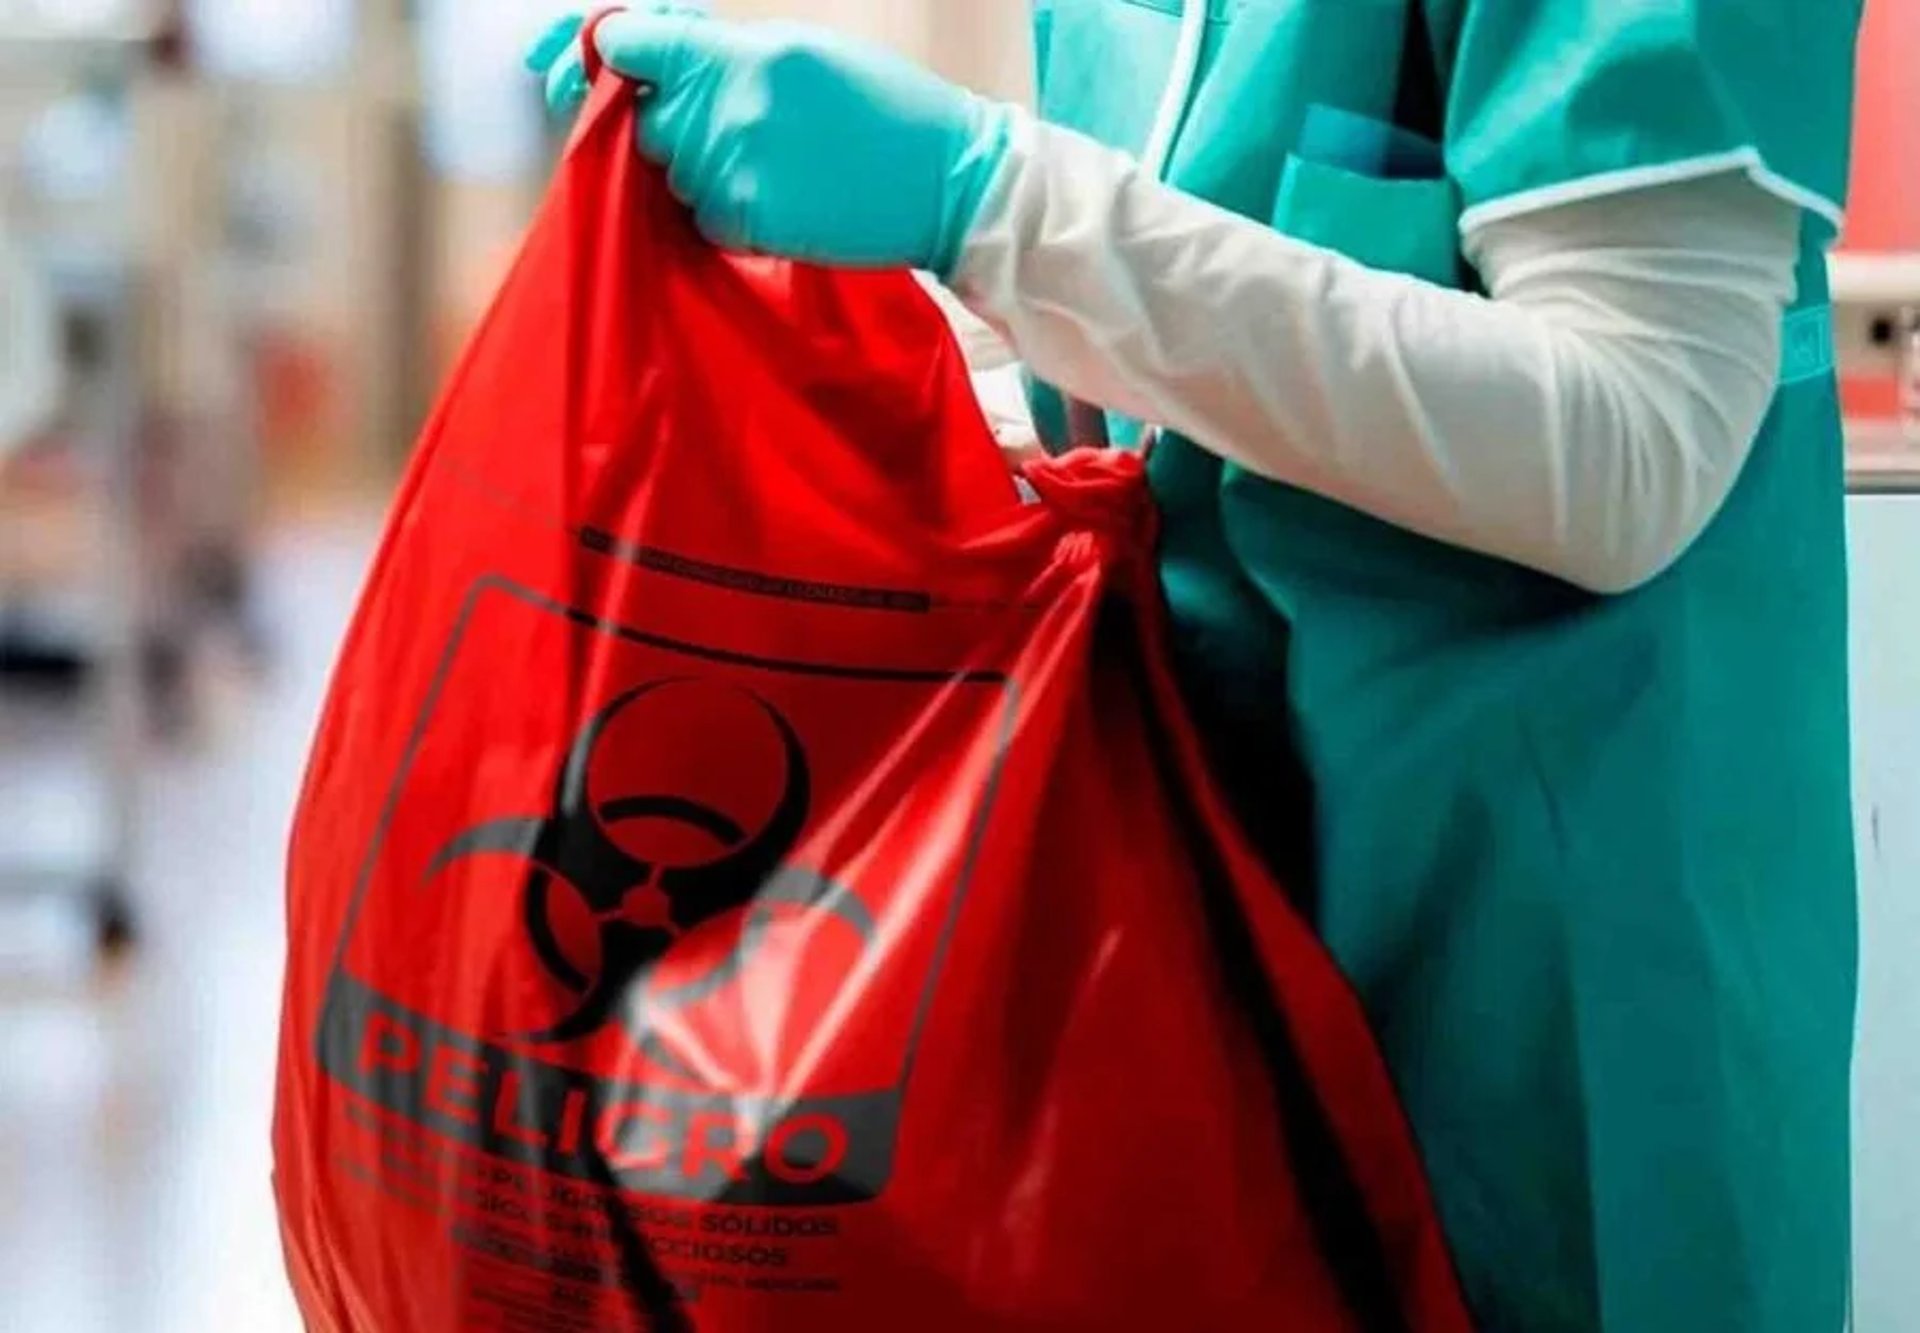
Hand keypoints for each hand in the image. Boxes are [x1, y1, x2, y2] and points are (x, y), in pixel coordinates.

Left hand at [526, 6, 1011, 275]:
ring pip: (670, 170)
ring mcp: (733, 172)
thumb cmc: (886, 110)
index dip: (601, 54)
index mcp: (741, 53)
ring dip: (698, 168)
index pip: (631, 44)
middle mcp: (727, 109)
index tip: (582, 65)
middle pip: (644, 116)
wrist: (951, 181)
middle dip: (667, 120)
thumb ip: (724, 54)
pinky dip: (722, 210)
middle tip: (724, 126)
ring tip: (768, 162)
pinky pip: (699, 216)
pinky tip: (776, 196)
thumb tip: (650, 57)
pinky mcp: (748, 224)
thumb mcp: (805, 52)